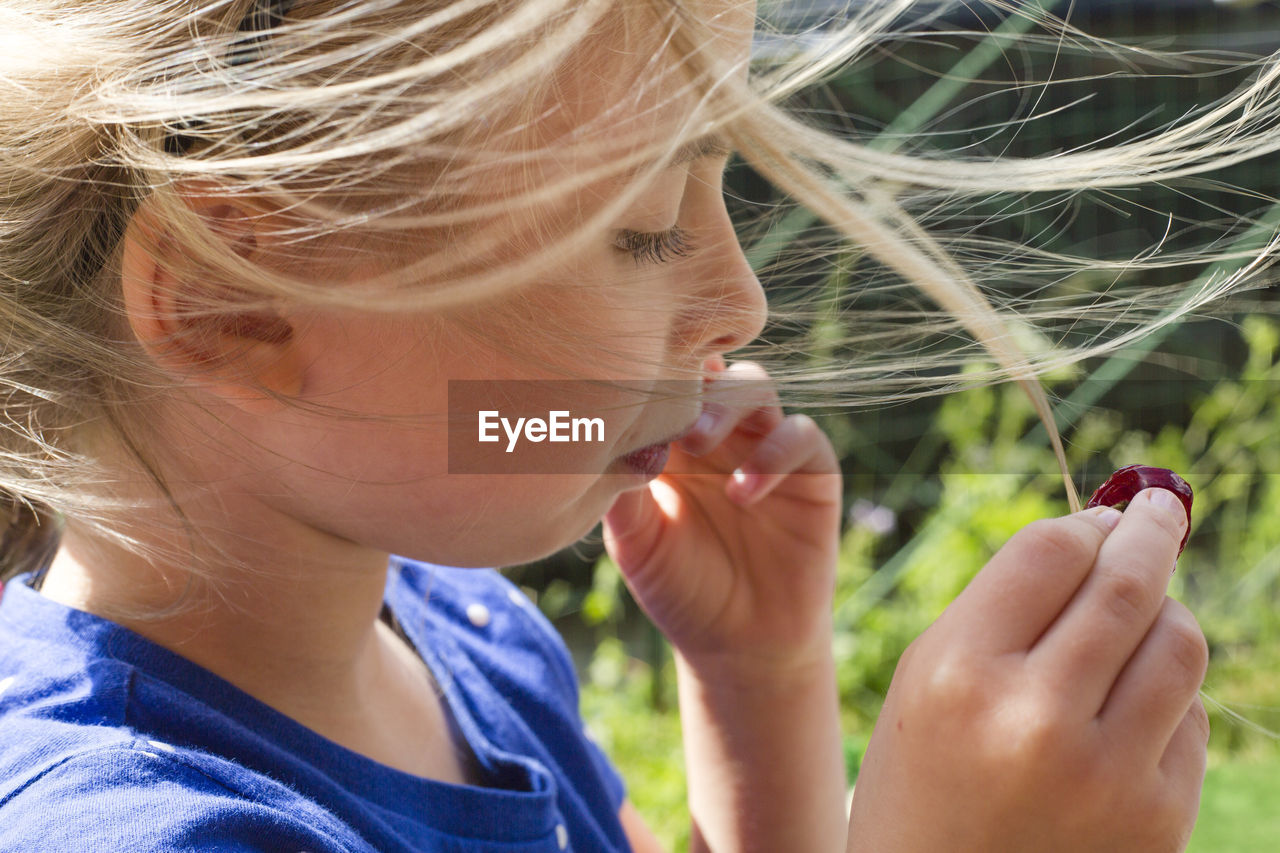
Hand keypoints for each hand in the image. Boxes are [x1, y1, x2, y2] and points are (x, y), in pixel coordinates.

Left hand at [603, 360, 841, 674]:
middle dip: (688, 380)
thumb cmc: (679, 588)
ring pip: (754, 384)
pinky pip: (800, 433)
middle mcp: (720, 431)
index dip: (648, 372)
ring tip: (698, 444)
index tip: (624, 385)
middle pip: (710, 366)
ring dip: (727, 403)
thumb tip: (604, 441)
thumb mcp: (637, 543)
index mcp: (671, 438)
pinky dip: (773, 452)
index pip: (663, 380)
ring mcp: (764, 445)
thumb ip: (622, 492)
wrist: (739, 644)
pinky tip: (744, 493)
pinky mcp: (810, 471)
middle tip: (662, 416)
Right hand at [847, 489, 1209, 852]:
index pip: (1049, 554)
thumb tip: (1106, 531)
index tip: (1109, 513)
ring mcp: (1105, 775)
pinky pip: (1190, 717)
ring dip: (1166, 612)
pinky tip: (1125, 711)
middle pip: (1126, 586)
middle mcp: (1034, 719)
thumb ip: (1004, 604)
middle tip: (1160, 509)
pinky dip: (1167, 695)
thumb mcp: (928, 677)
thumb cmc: (925, 774)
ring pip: (1180, 643)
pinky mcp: (1157, 820)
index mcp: (960, 673)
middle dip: (1152, 534)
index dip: (1087, 523)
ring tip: (1140, 617)